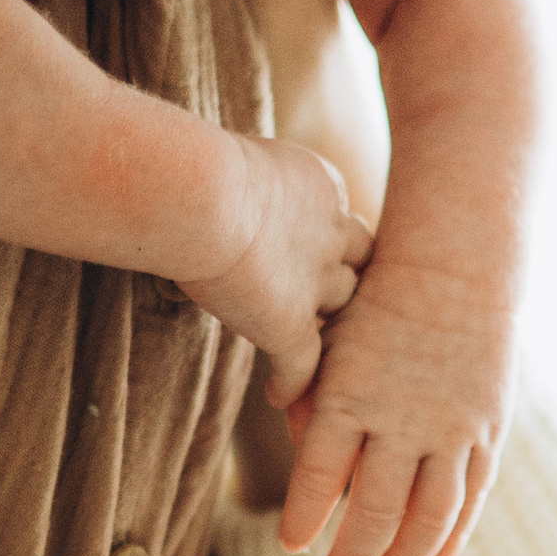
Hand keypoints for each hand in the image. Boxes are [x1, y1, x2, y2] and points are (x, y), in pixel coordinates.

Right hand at [177, 134, 373, 402]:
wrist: (200, 194)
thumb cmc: (198, 164)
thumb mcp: (238, 158)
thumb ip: (247, 180)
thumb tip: (215, 179)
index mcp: (322, 187)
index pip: (341, 223)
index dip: (328, 243)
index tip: (308, 257)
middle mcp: (331, 233)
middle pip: (358, 265)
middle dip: (346, 283)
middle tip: (336, 310)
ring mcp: (316, 283)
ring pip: (341, 314)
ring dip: (332, 334)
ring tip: (319, 357)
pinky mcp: (290, 324)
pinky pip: (303, 366)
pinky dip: (294, 384)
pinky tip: (279, 397)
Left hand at [277, 250, 514, 555]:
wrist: (455, 271)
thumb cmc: (379, 305)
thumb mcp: (331, 340)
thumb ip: (309, 389)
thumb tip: (289, 429)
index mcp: (350, 396)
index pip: (316, 477)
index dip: (303, 519)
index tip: (293, 546)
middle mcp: (400, 419)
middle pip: (372, 510)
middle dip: (351, 552)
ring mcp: (449, 429)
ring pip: (426, 517)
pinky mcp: (485, 432)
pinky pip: (469, 500)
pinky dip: (452, 539)